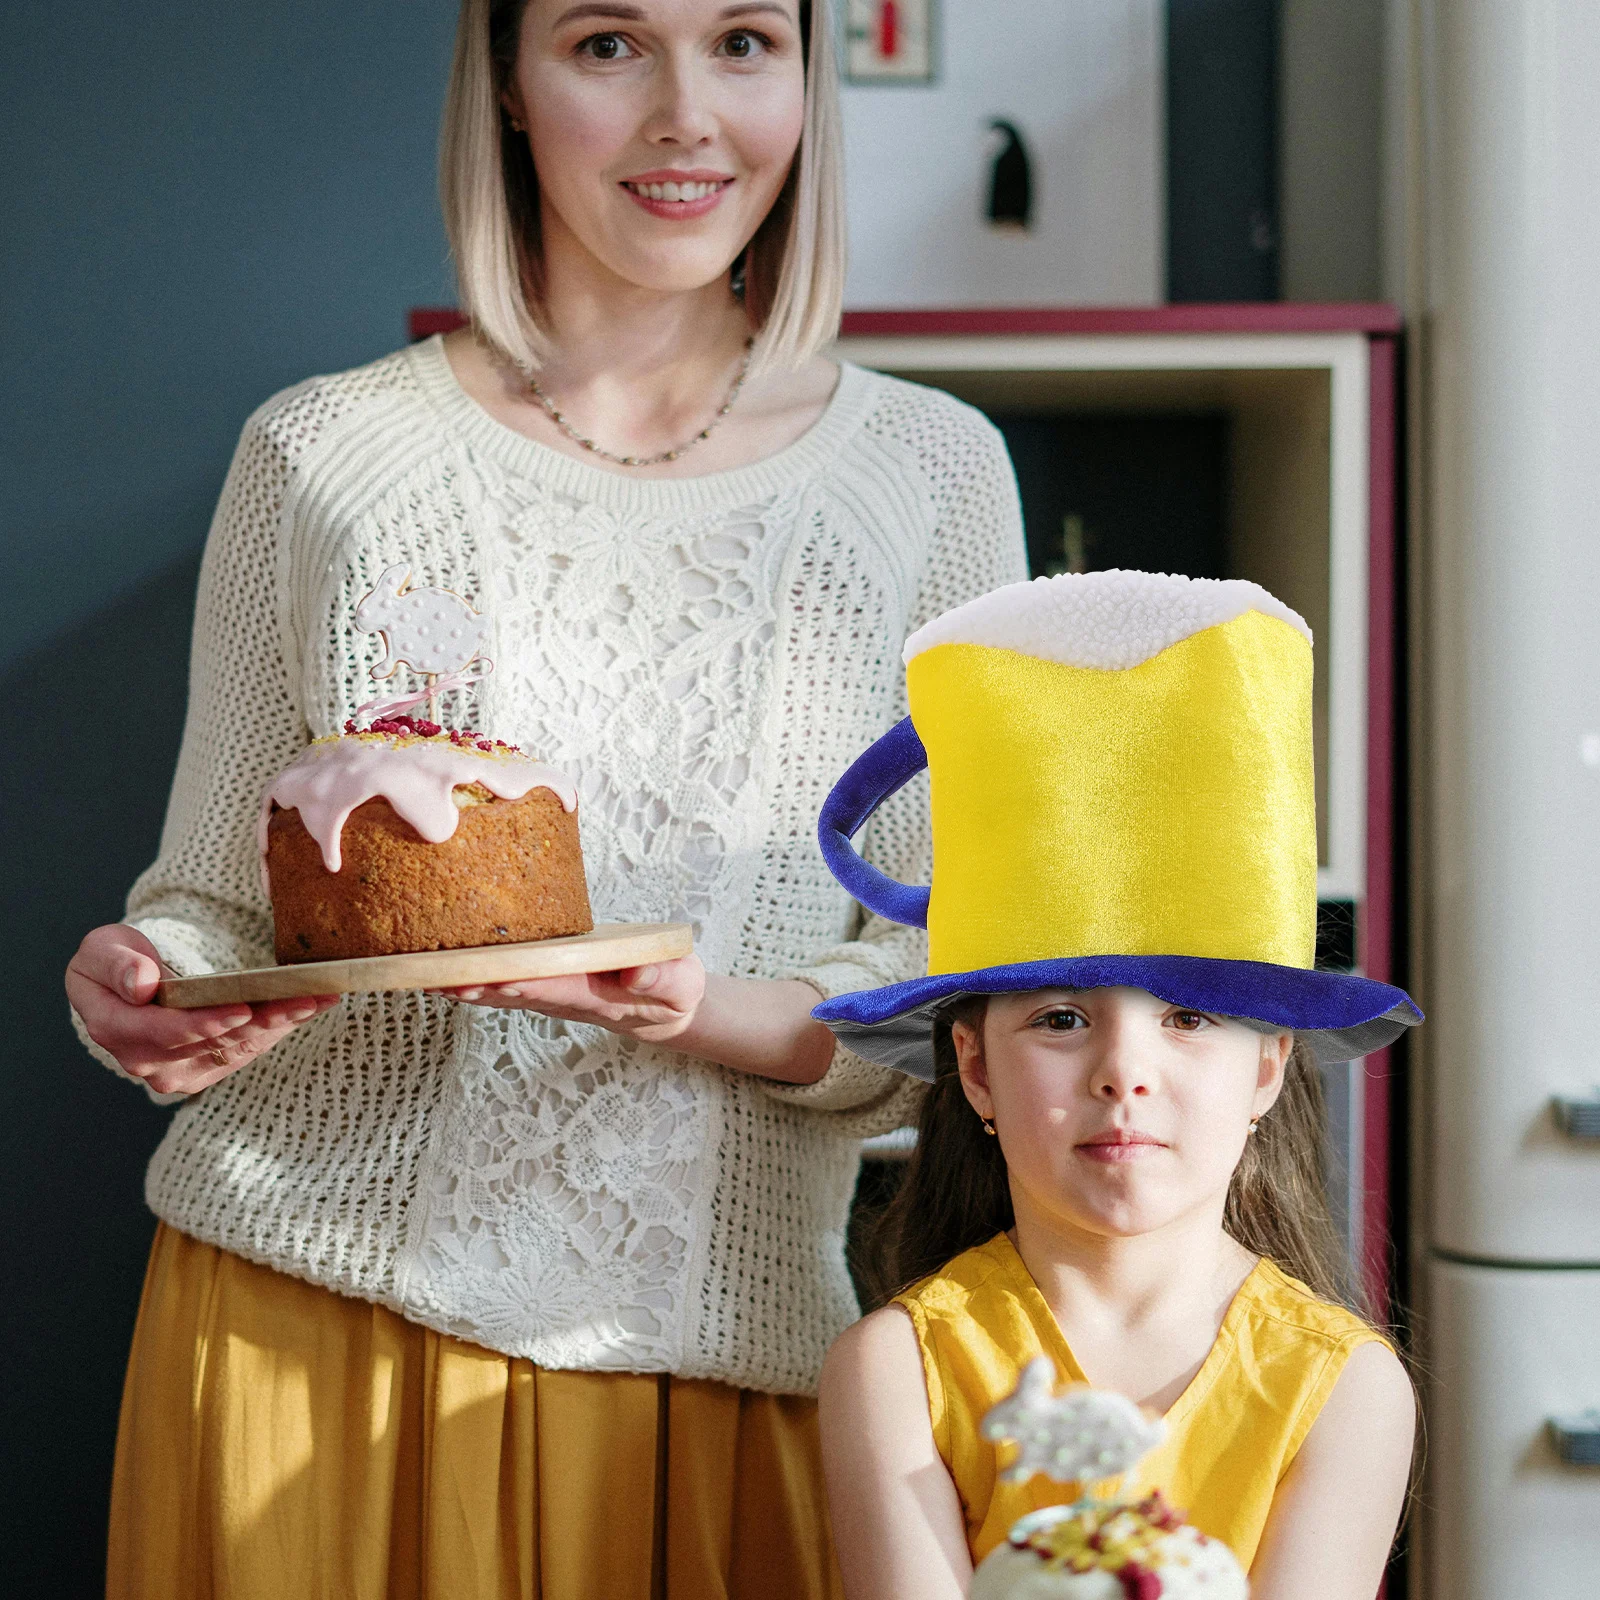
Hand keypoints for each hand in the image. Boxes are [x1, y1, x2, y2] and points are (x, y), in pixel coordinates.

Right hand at [66, 923, 339, 1095]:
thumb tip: (141, 984)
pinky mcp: (209, 1067)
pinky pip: (250, 1049)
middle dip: (261, 1020)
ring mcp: (181, 1069)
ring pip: (239, 1047)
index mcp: (115, 1028)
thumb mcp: (102, 948)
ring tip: (318, 998)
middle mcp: (148, 1061)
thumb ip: (117, 964)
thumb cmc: (117, 959)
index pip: (164, 1032)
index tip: (242, 1009)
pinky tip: (312, 1007)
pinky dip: (281, 1027)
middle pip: (213, 1042)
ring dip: (281, 1023)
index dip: (204, 1023)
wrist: (132, 981)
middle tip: (303, 998)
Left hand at [434, 955, 705, 1045]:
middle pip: (514, 992)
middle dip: (476, 985)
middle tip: (437, 979)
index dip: (522, 982)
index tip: (492, 976)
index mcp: (597, 994)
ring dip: (461, 984)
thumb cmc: (672, 991)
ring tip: (419, 974)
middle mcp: (563, 996)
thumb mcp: (681, 984)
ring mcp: (549, 992)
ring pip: (499, 990)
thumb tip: (635, 973)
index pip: (554, 988)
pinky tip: (436, 967)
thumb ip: (661, 978)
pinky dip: (467, 975)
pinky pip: (499, 980)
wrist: (661, 1006)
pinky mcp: (542, 982)